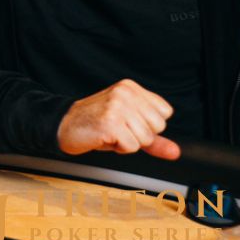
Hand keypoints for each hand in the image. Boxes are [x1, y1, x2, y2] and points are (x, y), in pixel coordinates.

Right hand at [57, 79, 179, 159]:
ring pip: (146, 138)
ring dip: (129, 142)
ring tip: (111, 132)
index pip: (164, 112)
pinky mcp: (110, 122)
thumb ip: (154, 138)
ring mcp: (117, 106)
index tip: (128, 121)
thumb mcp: (128, 125)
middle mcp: (124, 93)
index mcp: (130, 87)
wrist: (64, 125)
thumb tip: (175, 151)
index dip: (149, 123)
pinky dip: (120, 148)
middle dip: (140, 134)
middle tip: (118, 128)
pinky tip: (105, 137)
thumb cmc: (95, 123)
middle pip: (158, 126)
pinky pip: (132, 146)